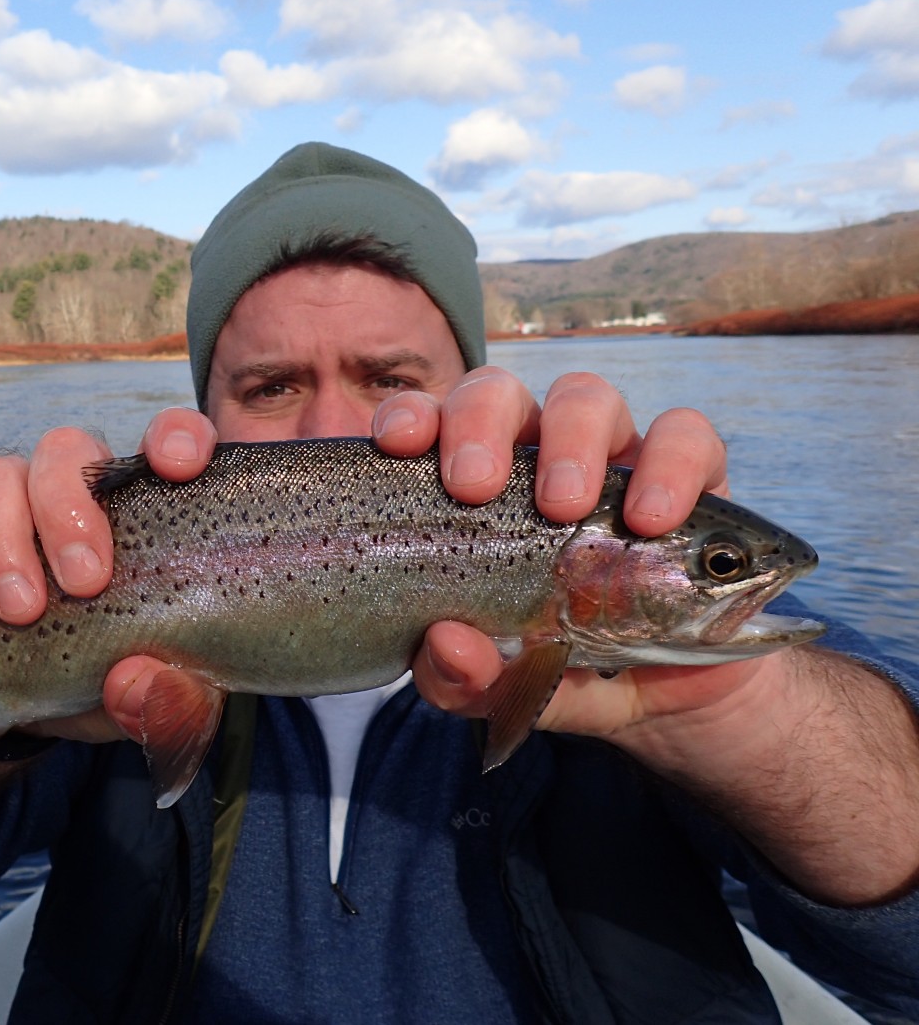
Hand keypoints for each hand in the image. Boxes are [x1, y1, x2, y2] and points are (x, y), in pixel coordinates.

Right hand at [0, 407, 219, 743]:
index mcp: (153, 509)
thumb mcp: (171, 706)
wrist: (57, 707)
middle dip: (68, 507)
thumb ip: (175, 703)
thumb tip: (134, 682)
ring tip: (20, 611)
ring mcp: (16, 502)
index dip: (174, 435)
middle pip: (67, 449)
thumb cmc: (131, 676)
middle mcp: (82, 490)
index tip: (175, 466)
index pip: (173, 438)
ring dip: (2, 539)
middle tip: (85, 583)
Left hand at [372, 366, 761, 750]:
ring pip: (585, 396)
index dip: (408, 413)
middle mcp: (533, 457)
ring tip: (567, 508)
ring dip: (570, 440)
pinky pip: (685, 435)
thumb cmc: (556, 668)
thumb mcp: (501, 689)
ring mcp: (611, 457)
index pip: (428, 423)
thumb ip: (463, 679)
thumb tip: (447, 645)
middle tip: (474, 487)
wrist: (662, 697)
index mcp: (469, 490)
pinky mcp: (689, 475)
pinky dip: (669, 465)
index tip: (399, 443)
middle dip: (479, 423)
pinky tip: (652, 518)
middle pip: (498, 391)